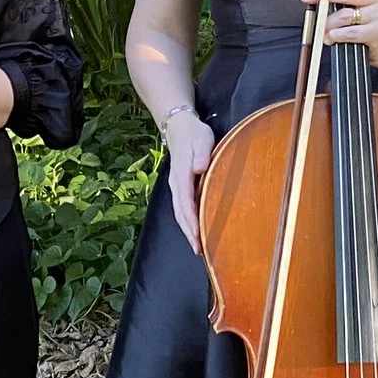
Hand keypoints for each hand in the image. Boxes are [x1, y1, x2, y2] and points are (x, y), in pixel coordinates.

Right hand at [162, 109, 215, 252]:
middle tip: (199, 250)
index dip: (192, 219)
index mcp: (182, 173)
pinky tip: (195, 231)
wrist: (178, 127)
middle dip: (189, 232)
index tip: (198, 235)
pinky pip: (181, 208)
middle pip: (180, 212)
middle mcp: (176, 183)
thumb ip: (201, 153)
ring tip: (197, 247)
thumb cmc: (194, 133)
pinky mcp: (179, 187)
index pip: (186, 201)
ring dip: (187, 230)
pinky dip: (187, 222)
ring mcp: (176, 186)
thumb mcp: (202, 138)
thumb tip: (199, 168)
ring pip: (179, 212)